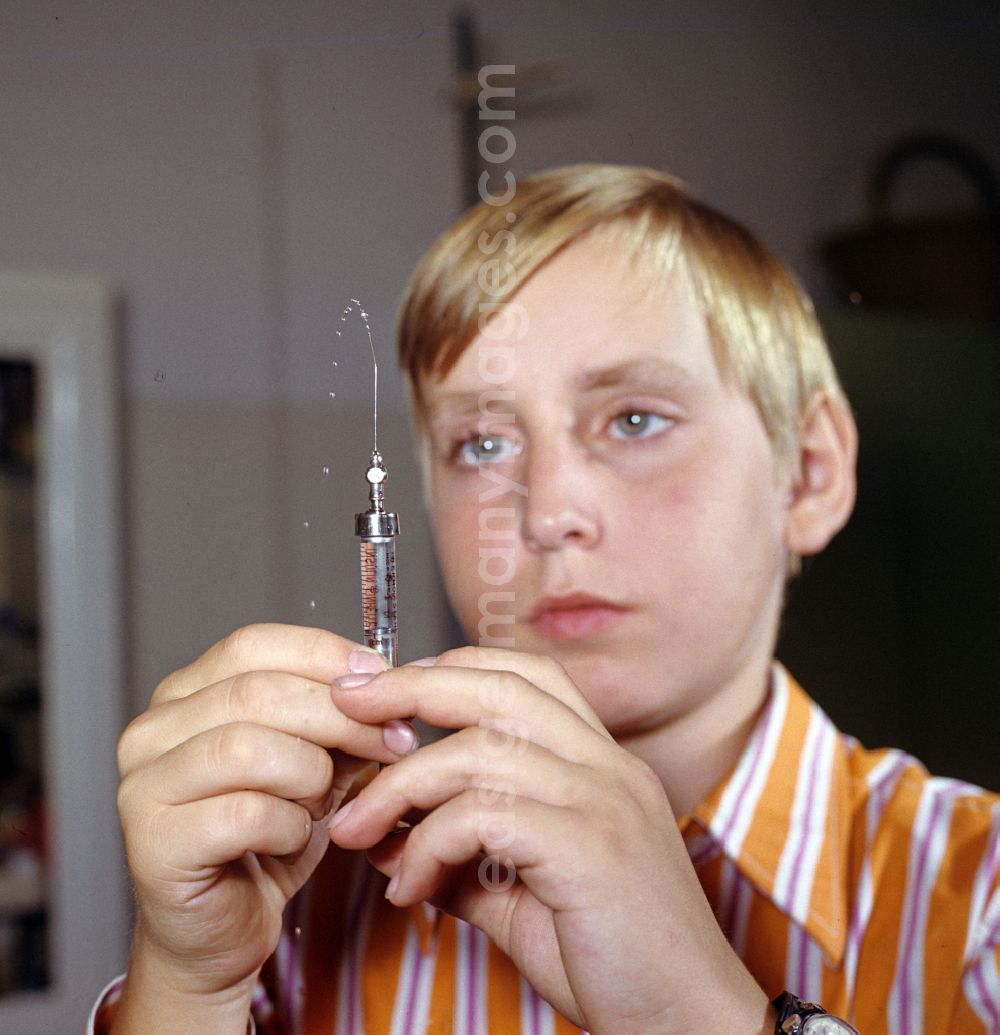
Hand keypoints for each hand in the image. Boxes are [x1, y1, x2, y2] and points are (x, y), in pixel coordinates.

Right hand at [113, 624, 415, 1028]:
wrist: (224, 930)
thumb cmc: (267, 838)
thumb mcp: (316, 761)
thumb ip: (340, 717)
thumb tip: (389, 678)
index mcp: (185, 694)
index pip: (252, 643)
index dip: (324, 655)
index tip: (383, 677)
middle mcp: (152, 730)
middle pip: (258, 692)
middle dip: (342, 716)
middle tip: (394, 742)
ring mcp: (143, 785)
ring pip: (251, 747)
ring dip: (311, 776)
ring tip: (322, 803)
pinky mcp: (152, 843)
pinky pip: (245, 814)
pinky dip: (289, 826)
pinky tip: (292, 838)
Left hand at [329, 647, 769, 1033]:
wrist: (688, 1024)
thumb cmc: (611, 960)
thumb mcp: (524, 895)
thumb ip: (465, 857)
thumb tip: (393, 840)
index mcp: (599, 764)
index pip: (524, 674)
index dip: (450, 669)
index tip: (386, 692)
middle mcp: (607, 766)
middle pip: (499, 686)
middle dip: (412, 687)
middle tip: (346, 706)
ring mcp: (604, 800)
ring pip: (480, 749)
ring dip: (401, 787)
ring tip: (358, 832)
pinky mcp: (592, 847)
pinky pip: (485, 815)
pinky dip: (429, 844)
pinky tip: (410, 887)